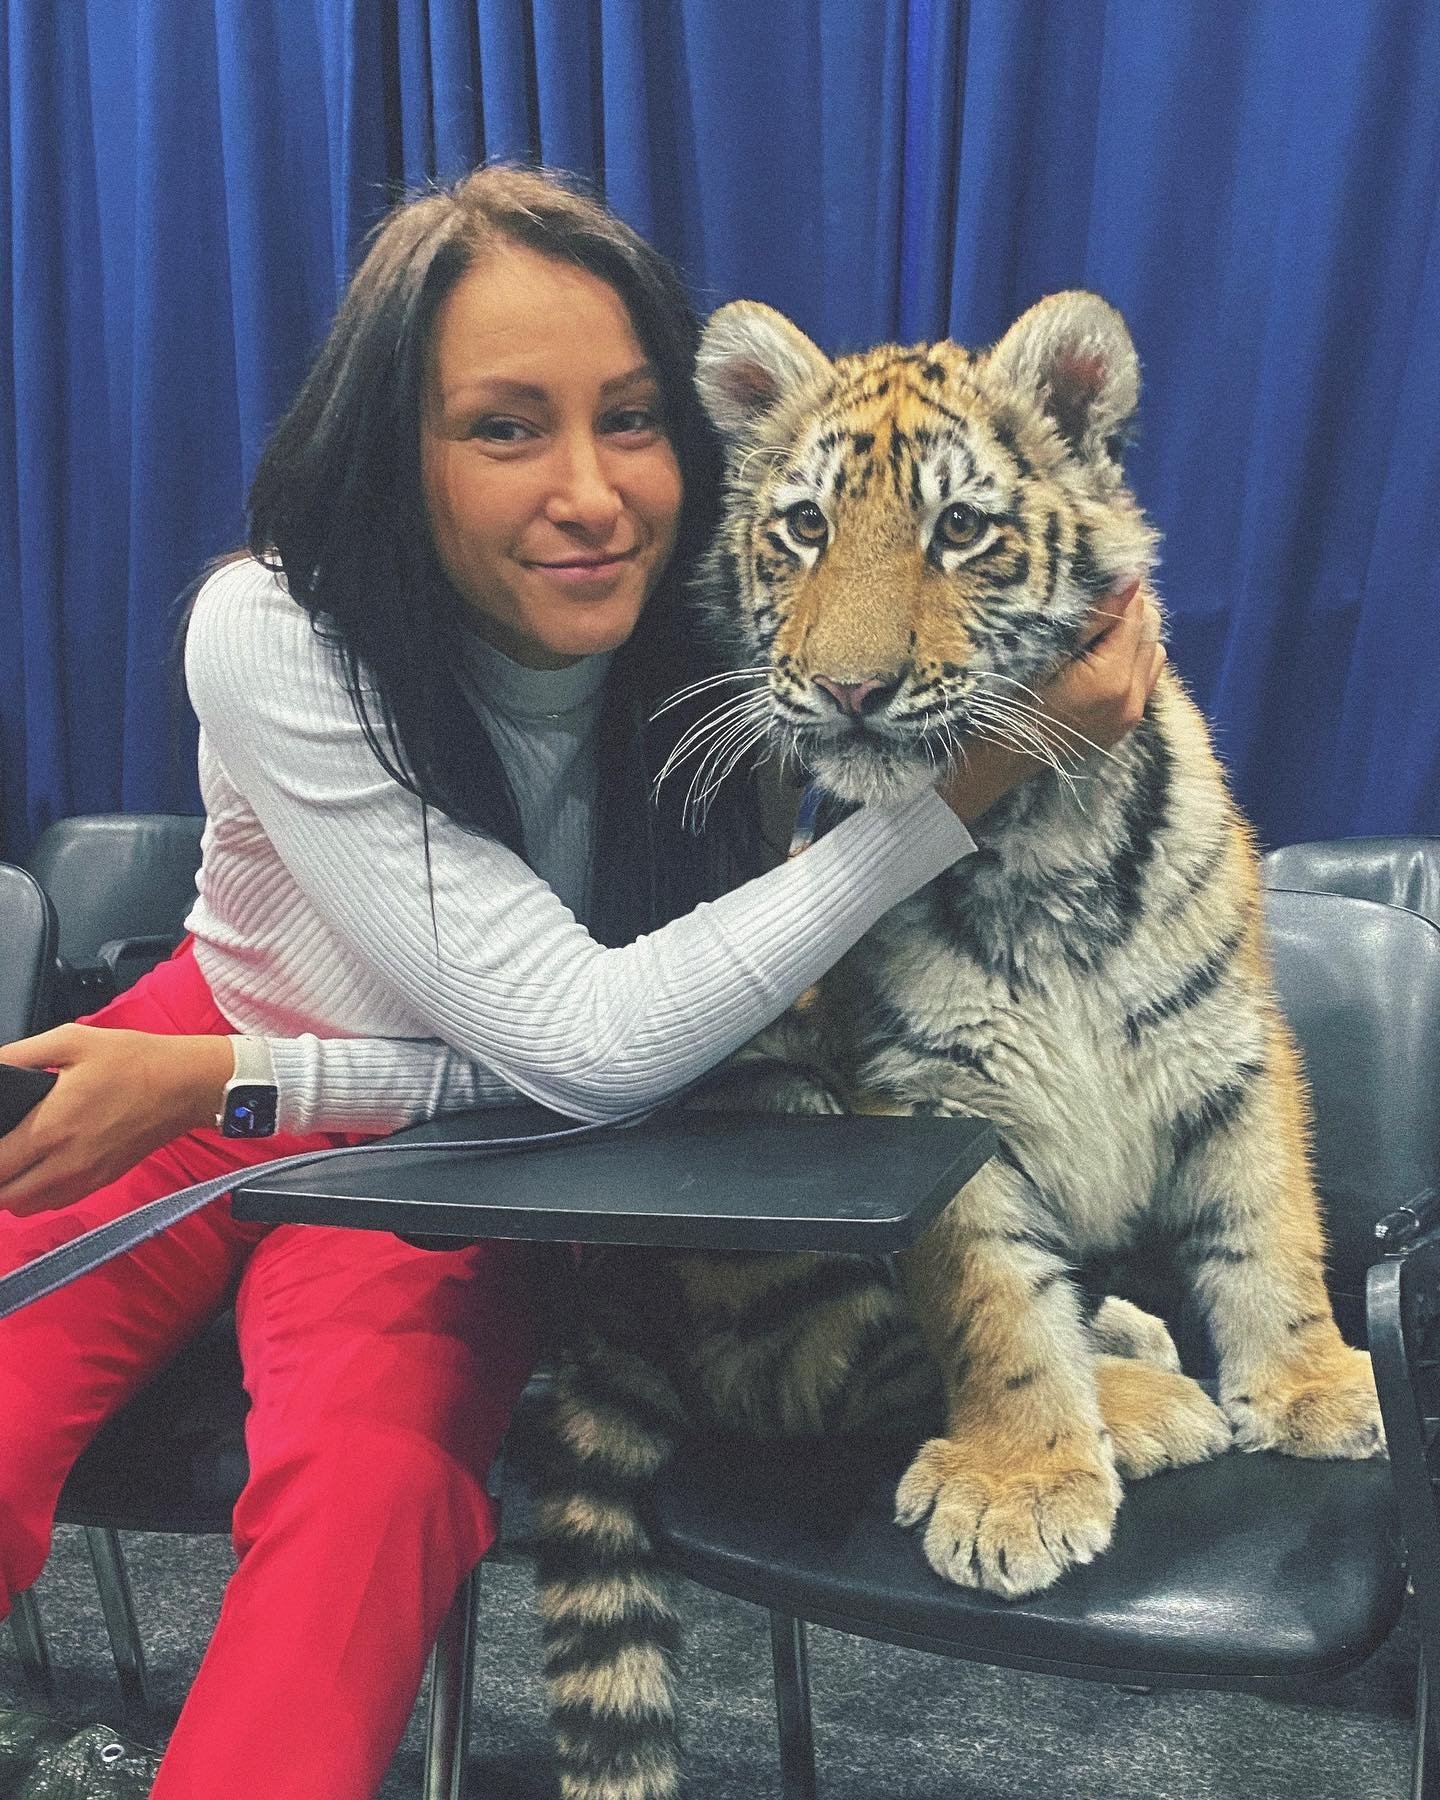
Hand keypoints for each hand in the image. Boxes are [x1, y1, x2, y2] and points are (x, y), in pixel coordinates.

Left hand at [0, 1027, 234, 1214]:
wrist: (185, 1085)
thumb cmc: (132, 1061)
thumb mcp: (70, 1041)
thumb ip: (19, 1055)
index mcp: (49, 1128)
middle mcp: (63, 1164)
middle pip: (3, 1196)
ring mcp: (84, 1178)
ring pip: (24, 1206)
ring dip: (9, 1189)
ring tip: (12, 1161)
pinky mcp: (101, 1182)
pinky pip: (54, 1203)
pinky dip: (36, 1194)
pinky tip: (40, 1167)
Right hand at [939, 581, 1165, 822]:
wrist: (990, 766)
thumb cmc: (1000, 706)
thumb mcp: (1037, 655)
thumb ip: (1088, 619)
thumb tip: (1128, 576)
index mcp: (1110, 679)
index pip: (1133, 609)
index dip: (1112, 588)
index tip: (1087, 580)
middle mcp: (1130, 699)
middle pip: (1149, 626)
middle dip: (1125, 608)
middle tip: (1087, 602)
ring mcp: (1129, 716)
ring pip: (1152, 649)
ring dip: (1130, 633)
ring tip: (1091, 631)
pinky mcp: (1123, 725)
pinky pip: (1145, 676)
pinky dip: (1130, 658)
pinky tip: (1097, 658)